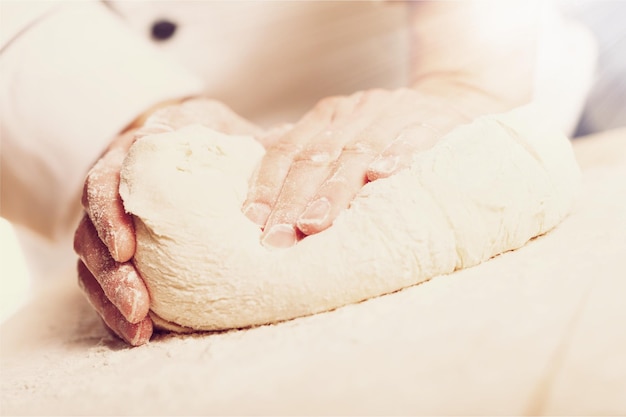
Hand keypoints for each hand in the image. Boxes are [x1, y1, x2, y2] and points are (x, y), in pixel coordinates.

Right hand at [74, 98, 261, 345]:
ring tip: (138, 325)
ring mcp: (111, 222)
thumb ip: (255, 142)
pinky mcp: (117, 252)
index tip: (128, 249)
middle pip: (90, 229)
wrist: (198, 148)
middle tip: (138, 303)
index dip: (112, 214)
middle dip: (109, 270)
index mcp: (138, 156)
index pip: (108, 179)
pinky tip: (138, 332)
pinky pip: (101, 282)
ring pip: (90, 261)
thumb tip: (296, 146)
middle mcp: (116, 188)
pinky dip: (114, 309)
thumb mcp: (233, 134)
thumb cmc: (219, 142)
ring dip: (109, 296)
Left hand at [242, 83, 510, 247]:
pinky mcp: (435, 121)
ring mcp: (395, 114)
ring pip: (357, 152)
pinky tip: (381, 177)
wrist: (455, 100)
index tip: (253, 219)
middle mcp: (356, 111)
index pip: (288, 148)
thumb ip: (306, 143)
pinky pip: (413, 138)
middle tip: (278, 238)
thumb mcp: (346, 129)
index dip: (268, 182)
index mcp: (330, 115)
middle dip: (293, 199)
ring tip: (314, 223)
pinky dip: (396, 157)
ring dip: (335, 190)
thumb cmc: (390, 130)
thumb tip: (260, 148)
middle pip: (316, 156)